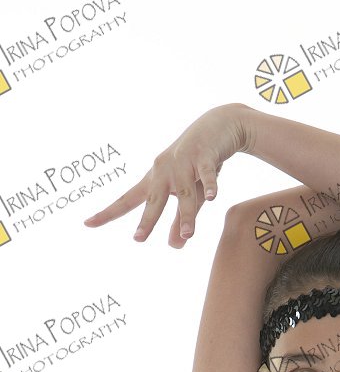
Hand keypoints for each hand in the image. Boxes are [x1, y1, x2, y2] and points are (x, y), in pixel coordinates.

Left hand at [82, 103, 246, 247]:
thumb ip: (179, 219)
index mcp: (154, 179)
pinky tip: (211, 198)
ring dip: (186, 215)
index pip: (128, 200)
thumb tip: (173, 246)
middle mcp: (164, 170)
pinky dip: (209, 185)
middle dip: (147, 219)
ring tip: (187, 235)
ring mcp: (184, 162)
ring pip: (183, 193)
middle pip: (154, 199)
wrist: (219, 125)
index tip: (87, 224)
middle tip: (138, 239)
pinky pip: (206, 174)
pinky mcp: (205, 156)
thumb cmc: (199, 163)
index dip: (109, 213)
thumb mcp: (189, 192)